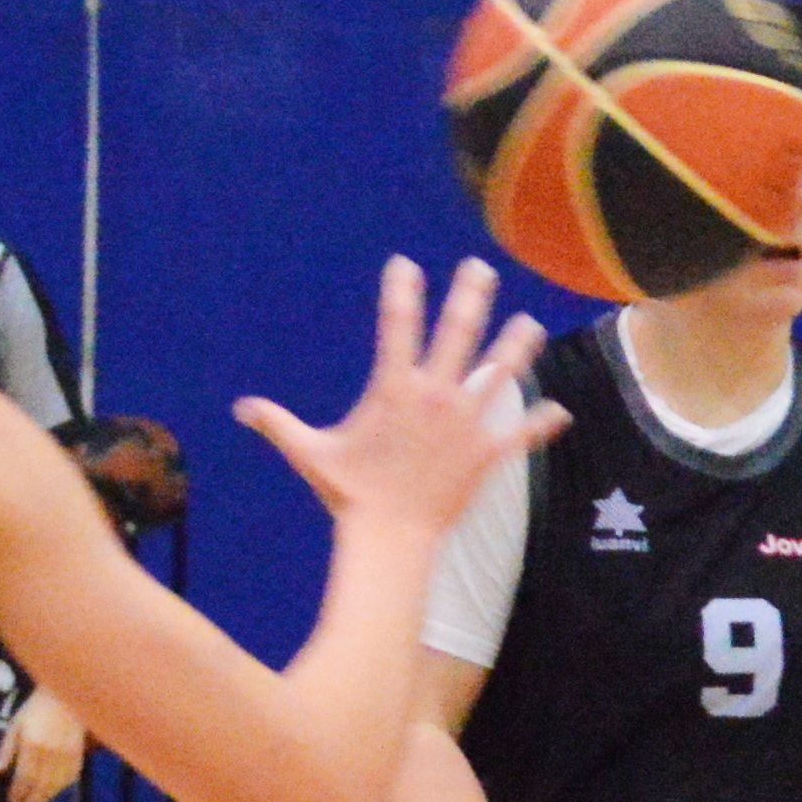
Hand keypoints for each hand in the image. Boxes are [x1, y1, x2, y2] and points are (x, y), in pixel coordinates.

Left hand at [0, 686, 90, 801]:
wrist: (65, 695)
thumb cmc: (37, 708)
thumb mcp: (16, 725)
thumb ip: (6, 749)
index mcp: (31, 744)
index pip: (23, 776)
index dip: (17, 791)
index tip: (12, 800)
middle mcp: (49, 752)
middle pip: (39, 784)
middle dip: (30, 799)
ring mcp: (65, 754)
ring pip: (55, 783)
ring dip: (45, 796)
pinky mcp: (77, 753)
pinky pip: (70, 776)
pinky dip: (61, 787)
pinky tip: (54, 791)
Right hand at [234, 257, 561, 534]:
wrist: (389, 537)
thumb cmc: (348, 494)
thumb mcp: (310, 453)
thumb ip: (279, 425)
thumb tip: (241, 410)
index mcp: (394, 388)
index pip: (397, 326)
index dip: (401, 291)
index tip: (404, 263)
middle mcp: (435, 397)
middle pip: (459, 332)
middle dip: (471, 295)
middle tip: (481, 268)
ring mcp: (466, 424)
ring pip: (499, 373)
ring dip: (518, 346)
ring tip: (531, 324)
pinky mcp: (487, 455)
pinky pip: (521, 435)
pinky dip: (541, 424)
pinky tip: (560, 411)